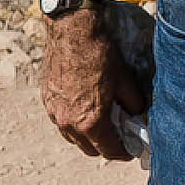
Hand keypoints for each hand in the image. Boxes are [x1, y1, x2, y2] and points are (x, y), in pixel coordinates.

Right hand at [40, 4, 145, 159]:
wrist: (71, 31)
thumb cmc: (99, 54)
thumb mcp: (124, 80)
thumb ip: (133, 103)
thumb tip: (138, 114)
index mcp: (89, 121)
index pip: (108, 150)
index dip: (122, 153)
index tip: (130, 151)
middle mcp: (67, 122)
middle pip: (88, 148)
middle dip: (105, 146)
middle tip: (119, 137)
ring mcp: (53, 112)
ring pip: (72, 136)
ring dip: (88, 135)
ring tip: (103, 123)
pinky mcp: (46, 100)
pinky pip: (61, 121)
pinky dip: (74, 122)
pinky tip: (85, 108)